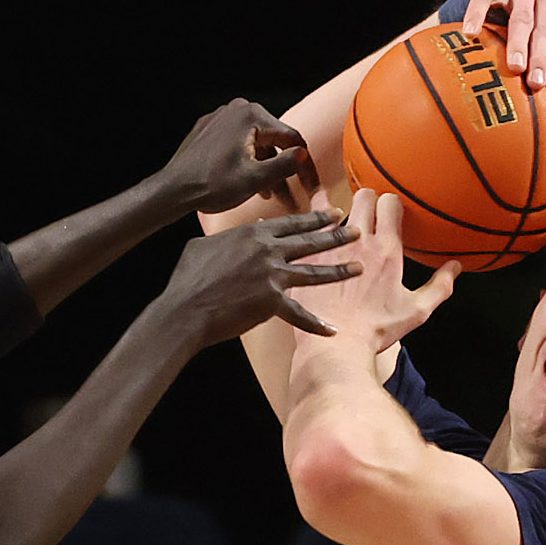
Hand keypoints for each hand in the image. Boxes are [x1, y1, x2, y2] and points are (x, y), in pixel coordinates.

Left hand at [158, 99, 320, 216]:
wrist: (173, 190)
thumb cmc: (211, 184)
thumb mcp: (255, 178)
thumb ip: (284, 165)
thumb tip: (303, 155)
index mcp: (251, 115)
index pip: (291, 139)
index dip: (305, 167)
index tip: (312, 189)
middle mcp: (236, 109)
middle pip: (273, 142)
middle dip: (284, 171)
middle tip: (294, 198)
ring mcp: (221, 118)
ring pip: (256, 145)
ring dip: (267, 170)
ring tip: (273, 197)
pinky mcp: (210, 131)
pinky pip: (238, 145)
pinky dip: (248, 163)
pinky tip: (252, 185)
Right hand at [161, 209, 360, 345]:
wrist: (186, 308)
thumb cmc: (188, 278)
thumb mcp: (206, 246)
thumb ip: (227, 240)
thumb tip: (235, 238)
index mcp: (253, 233)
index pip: (292, 223)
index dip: (316, 219)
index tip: (335, 214)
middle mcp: (267, 250)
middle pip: (310, 242)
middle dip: (337, 236)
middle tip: (358, 231)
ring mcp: (272, 276)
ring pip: (314, 272)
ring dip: (339, 271)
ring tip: (359, 268)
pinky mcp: (271, 302)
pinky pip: (300, 315)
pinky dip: (316, 324)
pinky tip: (333, 330)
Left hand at [291, 189, 459, 353]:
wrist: (337, 345)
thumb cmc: (377, 330)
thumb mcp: (416, 311)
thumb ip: (439, 286)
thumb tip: (456, 266)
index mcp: (387, 250)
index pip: (391, 203)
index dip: (392, 204)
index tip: (391, 214)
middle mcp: (359, 241)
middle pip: (364, 196)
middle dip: (368, 199)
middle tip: (367, 212)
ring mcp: (331, 247)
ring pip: (332, 206)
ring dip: (337, 207)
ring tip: (338, 214)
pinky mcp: (309, 257)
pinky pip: (307, 226)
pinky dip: (311, 221)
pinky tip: (311, 224)